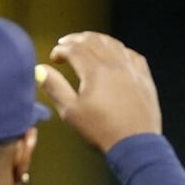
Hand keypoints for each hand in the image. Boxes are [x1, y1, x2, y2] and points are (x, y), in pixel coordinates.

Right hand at [36, 31, 161, 152]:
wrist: (135, 144)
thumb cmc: (101, 130)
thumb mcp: (71, 112)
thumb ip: (55, 88)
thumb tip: (40, 70)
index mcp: (95, 70)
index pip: (75, 49)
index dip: (61, 49)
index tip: (54, 56)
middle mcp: (115, 64)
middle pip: (94, 41)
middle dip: (77, 39)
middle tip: (66, 43)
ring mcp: (132, 69)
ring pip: (113, 44)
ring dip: (97, 40)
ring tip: (87, 43)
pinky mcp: (145, 78)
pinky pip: (132, 55)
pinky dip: (119, 50)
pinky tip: (115, 54)